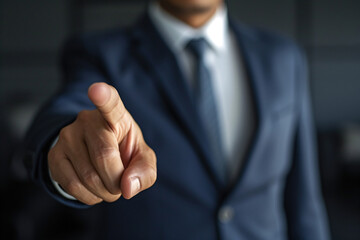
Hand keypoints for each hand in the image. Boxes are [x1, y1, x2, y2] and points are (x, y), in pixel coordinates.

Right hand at [48, 82, 156, 204]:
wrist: (95, 155)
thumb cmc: (123, 151)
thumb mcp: (142, 157)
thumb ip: (145, 171)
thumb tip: (127, 187)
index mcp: (115, 115)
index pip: (110, 103)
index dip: (103, 97)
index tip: (97, 89)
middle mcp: (88, 120)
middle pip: (104, 156)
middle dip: (116, 181)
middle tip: (120, 184)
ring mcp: (67, 136)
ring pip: (88, 176)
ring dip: (105, 192)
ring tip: (108, 186)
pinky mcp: (54, 154)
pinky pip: (72, 185)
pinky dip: (89, 196)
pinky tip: (94, 190)